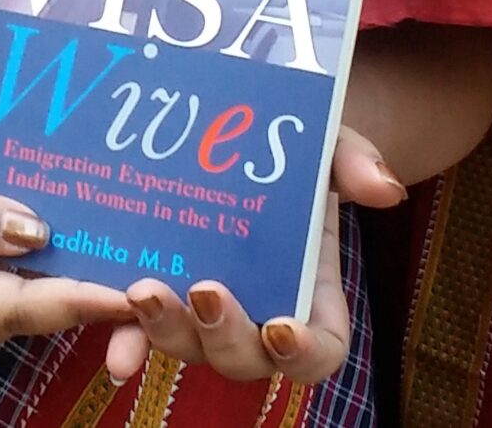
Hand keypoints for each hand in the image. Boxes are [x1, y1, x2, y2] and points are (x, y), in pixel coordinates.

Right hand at [0, 137, 131, 357]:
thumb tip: (37, 231)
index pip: (18, 308)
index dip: (80, 297)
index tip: (131, 289)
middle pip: (14, 309)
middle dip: (72, 284)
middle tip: (130, 254)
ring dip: (40, 264)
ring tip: (97, 232)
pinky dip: (1, 249)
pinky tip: (25, 212)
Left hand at [103, 124, 407, 384]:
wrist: (249, 134)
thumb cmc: (301, 150)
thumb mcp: (329, 146)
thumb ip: (354, 162)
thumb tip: (387, 188)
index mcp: (312, 298)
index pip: (319, 352)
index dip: (302, 354)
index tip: (283, 326)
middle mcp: (257, 316)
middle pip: (244, 358)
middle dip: (222, 336)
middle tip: (205, 292)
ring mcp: (203, 310)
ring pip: (188, 346)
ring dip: (163, 333)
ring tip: (140, 291)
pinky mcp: (160, 289)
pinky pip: (140, 325)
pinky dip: (122, 332)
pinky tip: (103, 320)